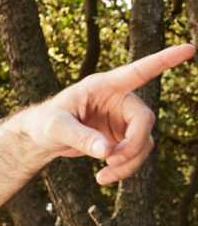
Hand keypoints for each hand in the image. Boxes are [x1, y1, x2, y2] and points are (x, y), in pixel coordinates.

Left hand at [19, 44, 193, 184]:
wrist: (42, 138)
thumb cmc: (45, 124)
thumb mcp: (55, 128)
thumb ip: (80, 137)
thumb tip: (108, 151)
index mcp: (103, 86)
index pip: (138, 72)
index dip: (163, 60)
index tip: (189, 48)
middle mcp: (119, 99)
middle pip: (144, 120)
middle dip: (133, 144)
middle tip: (112, 160)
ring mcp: (123, 119)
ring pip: (144, 141)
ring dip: (129, 162)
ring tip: (103, 175)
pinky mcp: (124, 136)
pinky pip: (136, 154)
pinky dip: (125, 168)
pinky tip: (103, 177)